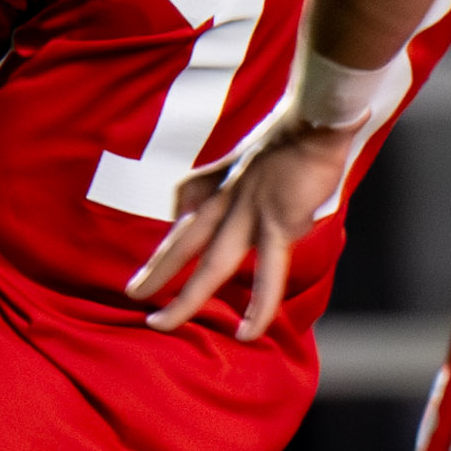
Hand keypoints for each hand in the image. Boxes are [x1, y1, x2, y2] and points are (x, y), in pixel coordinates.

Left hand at [133, 119, 363, 335]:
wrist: (319, 118)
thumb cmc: (299, 131)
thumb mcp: (262, 151)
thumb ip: (249, 176)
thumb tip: (257, 201)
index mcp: (226, 178)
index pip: (189, 208)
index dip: (173, 231)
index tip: (158, 255)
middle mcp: (229, 196)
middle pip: (185, 239)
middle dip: (157, 268)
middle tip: (132, 294)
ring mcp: (251, 212)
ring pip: (211, 264)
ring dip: (184, 297)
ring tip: (161, 324)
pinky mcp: (279, 224)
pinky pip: (267, 276)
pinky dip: (258, 308)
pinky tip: (247, 332)